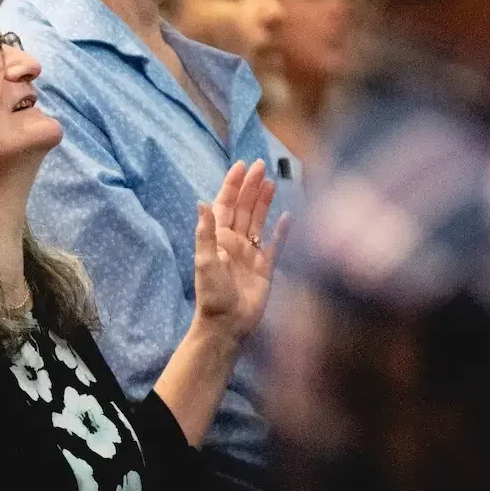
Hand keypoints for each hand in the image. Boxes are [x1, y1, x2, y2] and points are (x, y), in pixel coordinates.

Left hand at [192, 160, 290, 343]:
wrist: (227, 325)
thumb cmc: (213, 295)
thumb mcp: (205, 262)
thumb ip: (205, 233)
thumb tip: (201, 202)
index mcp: (219, 239)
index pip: (225, 205)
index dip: (232, 185)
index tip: (241, 165)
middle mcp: (234, 243)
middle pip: (243, 208)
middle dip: (251, 186)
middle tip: (260, 165)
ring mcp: (251, 254)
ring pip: (258, 221)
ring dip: (264, 202)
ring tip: (271, 182)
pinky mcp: (265, 268)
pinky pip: (275, 244)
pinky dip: (281, 230)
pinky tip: (288, 216)